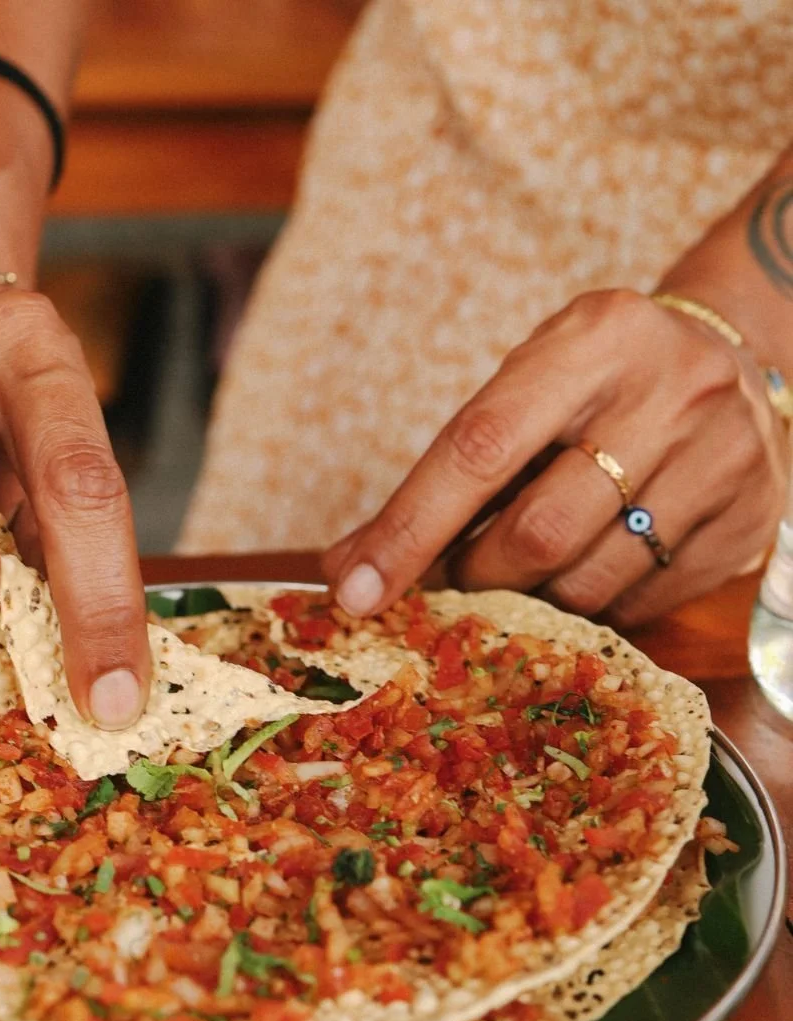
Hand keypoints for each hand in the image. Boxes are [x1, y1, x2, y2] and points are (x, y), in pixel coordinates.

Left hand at [323, 289, 788, 626]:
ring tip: (526, 568)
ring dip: (534, 597)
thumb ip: (443, 472)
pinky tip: (589, 566)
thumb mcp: (525, 387)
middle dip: (476, 572)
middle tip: (457, 574)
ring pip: (590, 583)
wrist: (730, 358)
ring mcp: (721, 461)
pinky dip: (592, 605)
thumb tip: (349, 568)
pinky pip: (639, 605)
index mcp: (595, 340)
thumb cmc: (596, 382)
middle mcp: (670, 392)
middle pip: (537, 533)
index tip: (356, 589)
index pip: (480, 448)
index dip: (410, 528)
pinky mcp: (747, 524)